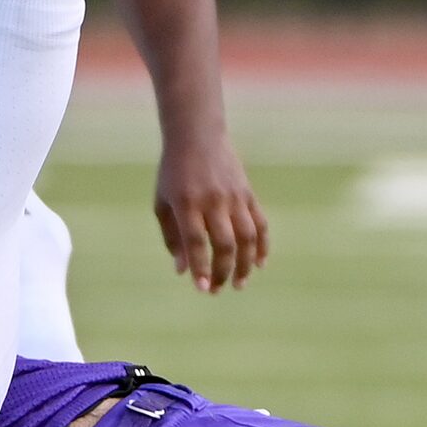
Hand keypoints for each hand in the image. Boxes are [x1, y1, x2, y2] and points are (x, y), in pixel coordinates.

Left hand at [154, 131, 269, 292]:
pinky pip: (260, 223)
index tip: (202, 288)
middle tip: (217, 290)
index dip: (201, 267)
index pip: (197, 242)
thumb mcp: (163, 203)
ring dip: (245, 264)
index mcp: (187, 202)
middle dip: (223, 272)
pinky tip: (259, 264)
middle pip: (225, 243)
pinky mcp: (248, 193)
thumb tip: (182, 271)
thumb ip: (172, 237)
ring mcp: (234, 196)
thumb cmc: (174, 173)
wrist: (197, 136)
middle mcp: (213, 200)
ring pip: (247, 237)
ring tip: (239, 284)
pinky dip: (262, 245)